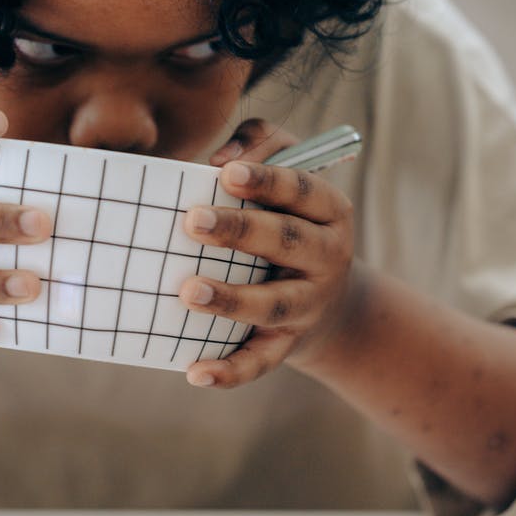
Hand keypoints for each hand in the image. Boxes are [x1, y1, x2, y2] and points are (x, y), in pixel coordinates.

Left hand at [180, 118, 354, 388]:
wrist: (328, 297)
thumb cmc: (288, 214)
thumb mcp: (288, 169)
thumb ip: (260, 143)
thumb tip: (219, 159)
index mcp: (328, 210)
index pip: (302, 190)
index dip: (267, 180)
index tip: (225, 173)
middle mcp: (326, 257)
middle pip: (287, 242)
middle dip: (240, 231)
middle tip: (192, 220)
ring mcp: (308, 304)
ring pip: (273, 304)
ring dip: (231, 299)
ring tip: (187, 290)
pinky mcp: (287, 343)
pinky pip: (260, 360)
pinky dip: (229, 371)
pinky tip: (194, 373)